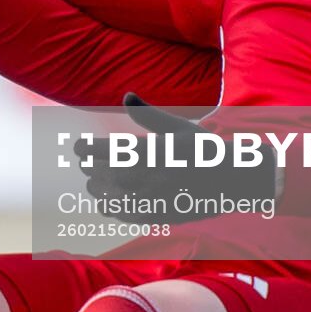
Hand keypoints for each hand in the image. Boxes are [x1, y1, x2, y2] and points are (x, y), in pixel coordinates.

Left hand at [84, 94, 279, 212]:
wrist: (234, 182)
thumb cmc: (205, 150)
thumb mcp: (179, 128)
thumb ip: (149, 115)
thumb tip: (126, 96)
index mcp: (155, 151)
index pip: (109, 150)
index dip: (87, 149)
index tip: (76, 146)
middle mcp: (152, 175)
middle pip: (107, 175)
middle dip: (92, 169)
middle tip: (84, 164)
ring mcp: (157, 197)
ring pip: (114, 198)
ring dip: (99, 190)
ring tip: (93, 185)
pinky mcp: (162, 214)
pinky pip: (129, 215)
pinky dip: (113, 209)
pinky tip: (108, 204)